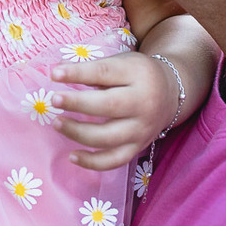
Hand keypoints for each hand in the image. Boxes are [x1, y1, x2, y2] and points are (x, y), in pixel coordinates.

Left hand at [50, 52, 174, 169]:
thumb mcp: (121, 63)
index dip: (78, 73)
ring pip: (108, 137)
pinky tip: (72, 156)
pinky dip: (92, 162)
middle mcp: (143, 103)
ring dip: (78, 133)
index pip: (105, 73)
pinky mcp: (138, 147)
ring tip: (56, 123)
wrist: (171, 93)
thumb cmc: (137, 75)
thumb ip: (92, 68)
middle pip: (108, 106)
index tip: (55, 74)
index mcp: (138, 74)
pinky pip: (114, 160)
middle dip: (78, 103)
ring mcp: (142, 129)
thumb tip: (58, 72)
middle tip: (54, 100)